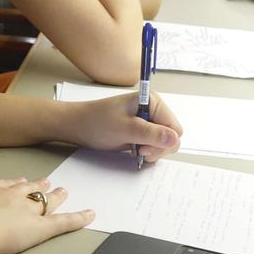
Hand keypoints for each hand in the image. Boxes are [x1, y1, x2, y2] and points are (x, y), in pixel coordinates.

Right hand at [0, 176, 92, 253]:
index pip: (5, 184)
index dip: (13, 184)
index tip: (18, 181)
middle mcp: (11, 195)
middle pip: (28, 188)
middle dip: (38, 186)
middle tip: (48, 182)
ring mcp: (27, 210)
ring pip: (47, 201)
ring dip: (58, 197)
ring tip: (66, 191)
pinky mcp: (41, 227)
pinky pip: (65, 222)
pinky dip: (79, 218)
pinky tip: (91, 214)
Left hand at [64, 91, 181, 164]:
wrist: (77, 126)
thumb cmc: (97, 123)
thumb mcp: (125, 129)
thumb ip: (151, 134)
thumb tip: (175, 139)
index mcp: (153, 102)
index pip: (175, 128)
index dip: (163, 141)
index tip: (143, 147)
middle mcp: (153, 110)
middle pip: (172, 137)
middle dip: (158, 148)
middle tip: (139, 150)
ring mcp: (148, 121)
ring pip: (164, 143)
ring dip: (152, 151)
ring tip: (134, 150)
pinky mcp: (141, 132)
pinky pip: (154, 145)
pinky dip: (146, 152)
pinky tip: (133, 151)